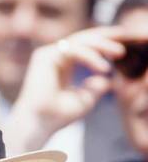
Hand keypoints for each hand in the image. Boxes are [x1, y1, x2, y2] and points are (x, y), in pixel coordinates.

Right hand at [5, 26, 126, 152]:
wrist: (38, 124)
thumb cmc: (56, 117)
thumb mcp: (84, 101)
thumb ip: (96, 88)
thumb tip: (107, 79)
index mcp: (61, 65)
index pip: (84, 47)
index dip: (103, 43)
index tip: (121, 45)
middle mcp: (53, 57)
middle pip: (83, 39)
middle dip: (105, 37)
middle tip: (124, 37)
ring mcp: (48, 55)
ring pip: (80, 41)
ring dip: (102, 45)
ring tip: (119, 53)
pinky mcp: (45, 56)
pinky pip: (73, 50)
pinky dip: (90, 57)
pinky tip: (103, 68)